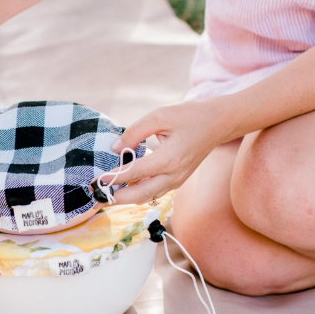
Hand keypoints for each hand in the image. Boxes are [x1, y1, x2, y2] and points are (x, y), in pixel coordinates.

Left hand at [108, 100, 226, 205]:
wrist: (219, 123)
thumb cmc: (189, 115)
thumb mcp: (159, 115)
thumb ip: (134, 132)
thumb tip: (116, 149)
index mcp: (169, 159)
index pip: (134, 173)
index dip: (113, 177)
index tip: (96, 180)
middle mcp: (174, 175)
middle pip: (139, 195)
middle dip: (116, 198)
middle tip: (97, 196)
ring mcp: (178, 180)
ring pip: (147, 197)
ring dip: (126, 197)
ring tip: (106, 193)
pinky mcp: (178, 181)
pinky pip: (155, 192)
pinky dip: (138, 192)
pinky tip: (124, 185)